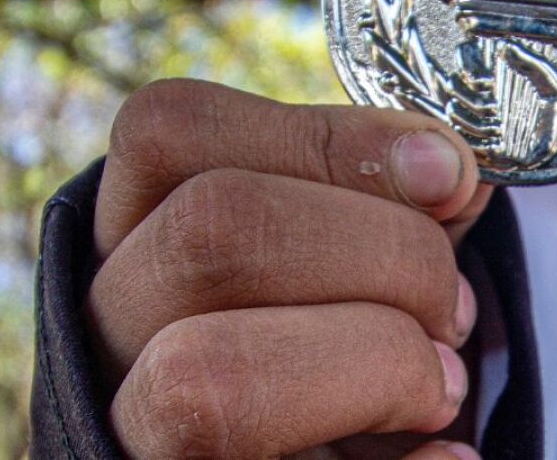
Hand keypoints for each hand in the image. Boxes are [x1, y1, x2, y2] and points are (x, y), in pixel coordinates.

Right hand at [86, 78, 492, 458]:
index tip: (450, 175)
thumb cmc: (337, 353)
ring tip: (443, 386)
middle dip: (386, 253)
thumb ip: (397, 200)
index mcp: (132, 235)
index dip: (328, 138)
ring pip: (201, 372)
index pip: (173, 128)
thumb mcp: (357, 255)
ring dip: (377, 363)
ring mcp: (125, 434)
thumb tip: (449, 164)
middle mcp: (100, 328)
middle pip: (210, 228)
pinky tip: (448, 454)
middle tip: (455, 309)